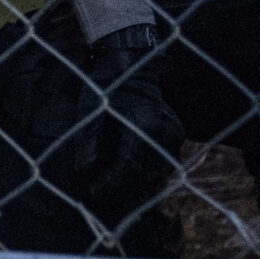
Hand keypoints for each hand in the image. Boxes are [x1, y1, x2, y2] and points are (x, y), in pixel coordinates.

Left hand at [32, 25, 181, 217]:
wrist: (131, 64)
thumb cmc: (105, 84)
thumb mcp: (90, 107)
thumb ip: (87, 139)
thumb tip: (83, 170)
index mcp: (145, 123)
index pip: (129, 165)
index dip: (111, 182)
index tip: (93, 192)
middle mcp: (165, 131)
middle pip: (145, 173)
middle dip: (122, 187)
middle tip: (99, 194)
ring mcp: (175, 133)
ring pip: (157, 171)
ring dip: (135, 182)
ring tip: (110, 188)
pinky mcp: (176, 135)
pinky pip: (163, 162)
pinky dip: (145, 171)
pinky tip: (127, 175)